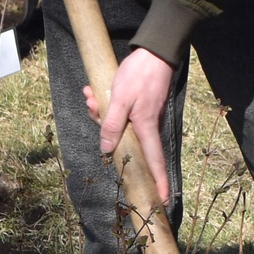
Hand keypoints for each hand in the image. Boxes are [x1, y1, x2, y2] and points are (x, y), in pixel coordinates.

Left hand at [89, 47, 174, 204]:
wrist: (154, 51)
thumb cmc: (139, 75)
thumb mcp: (120, 100)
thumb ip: (112, 125)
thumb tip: (107, 150)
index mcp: (147, 128)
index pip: (154, 162)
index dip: (159, 183)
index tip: (162, 202)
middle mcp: (148, 126)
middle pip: (125, 142)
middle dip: (105, 131)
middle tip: (92, 105)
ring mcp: (144, 116)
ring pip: (118, 125)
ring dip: (101, 113)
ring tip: (91, 93)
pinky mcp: (139, 106)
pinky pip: (119, 113)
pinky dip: (105, 105)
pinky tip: (94, 91)